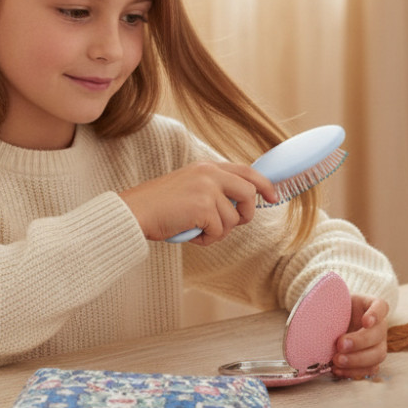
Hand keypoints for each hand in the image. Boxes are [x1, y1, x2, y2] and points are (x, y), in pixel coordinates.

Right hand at [119, 161, 278, 244]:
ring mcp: (208, 189)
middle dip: (246, 214)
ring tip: (195, 229)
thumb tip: (238, 207)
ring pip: (233, 219)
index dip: (264, 184)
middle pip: (250, 194)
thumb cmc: (157, 207)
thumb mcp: (188, 188)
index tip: (274, 196)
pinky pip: (219, 232)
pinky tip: (190, 233)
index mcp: (206, 167)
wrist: (134, 212)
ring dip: (217, 232)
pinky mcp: (204, 207)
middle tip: (231, 224)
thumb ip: (212, 190)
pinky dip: (206, 240)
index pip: (246, 171)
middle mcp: (210, 174)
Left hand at [333, 294, 389, 378]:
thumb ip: (327, 303)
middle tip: (340, 345)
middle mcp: (378, 325)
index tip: (365, 321)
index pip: (381, 306)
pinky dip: (353, 372)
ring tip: (337, 360)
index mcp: (370, 306)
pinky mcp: (371, 360)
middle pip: (379, 334)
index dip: (376, 314)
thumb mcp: (331, 301)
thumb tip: (312, 310)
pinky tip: (337, 370)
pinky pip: (370, 369)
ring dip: (357, 360)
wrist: (331, 322)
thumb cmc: (333, 308)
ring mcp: (377, 344)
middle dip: (360, 342)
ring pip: (378, 355)